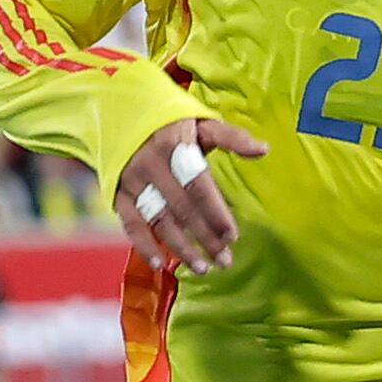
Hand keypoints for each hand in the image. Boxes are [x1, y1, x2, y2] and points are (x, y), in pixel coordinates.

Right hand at [115, 119, 265, 275]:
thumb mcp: (200, 121)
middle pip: (182, 209)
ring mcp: (132, 181)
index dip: (215, 212)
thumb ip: (231, 137)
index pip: (198, 186)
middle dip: (205, 237)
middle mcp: (150, 165)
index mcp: (174, 145)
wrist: (119, 113)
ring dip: (180, 248)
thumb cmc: (169, 121)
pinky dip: (143, 245)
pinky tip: (160, 264)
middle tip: (224, 261)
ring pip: (158, 221)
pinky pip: (130, 224)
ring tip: (202, 269)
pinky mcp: (118, 194)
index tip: (232, 236)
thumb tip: (263, 150)